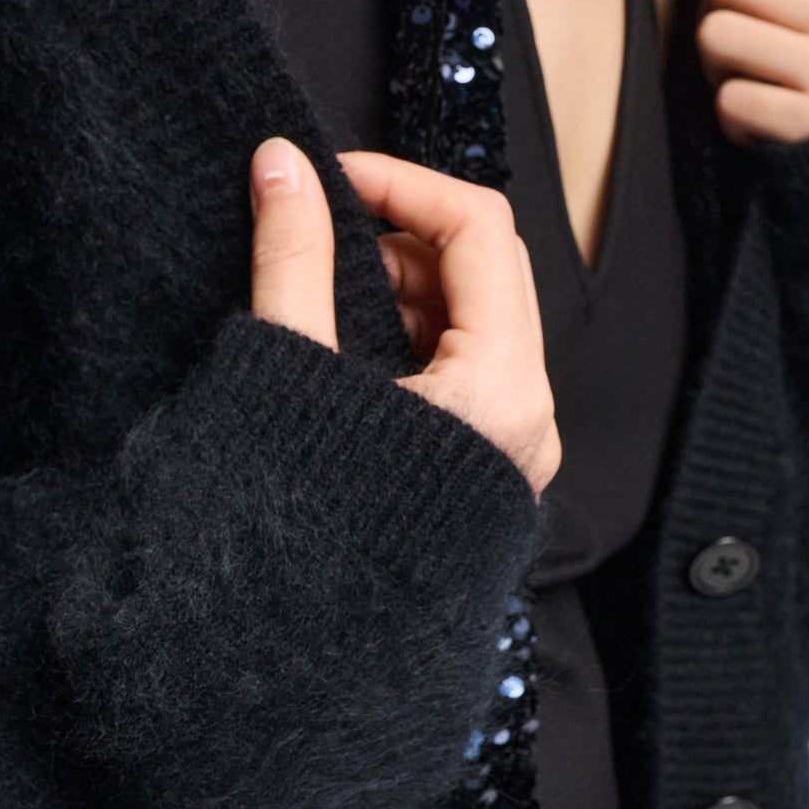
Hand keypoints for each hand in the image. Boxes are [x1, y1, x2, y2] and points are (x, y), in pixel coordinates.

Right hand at [248, 139, 558, 495]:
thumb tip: (282, 164)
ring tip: (326, 285)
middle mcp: (527, 417)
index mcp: (501, 390)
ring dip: (405, 280)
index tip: (331, 176)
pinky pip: (468, 364)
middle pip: (489, 267)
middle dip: (403, 233)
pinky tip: (348, 335)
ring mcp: (513, 444)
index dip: (402, 182)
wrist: (306, 645)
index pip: (479, 228)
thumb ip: (291, 257)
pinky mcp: (486, 463)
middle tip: (326, 226)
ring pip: (478, 315)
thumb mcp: (293, 368)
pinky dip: (413, 330)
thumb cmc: (309, 523)